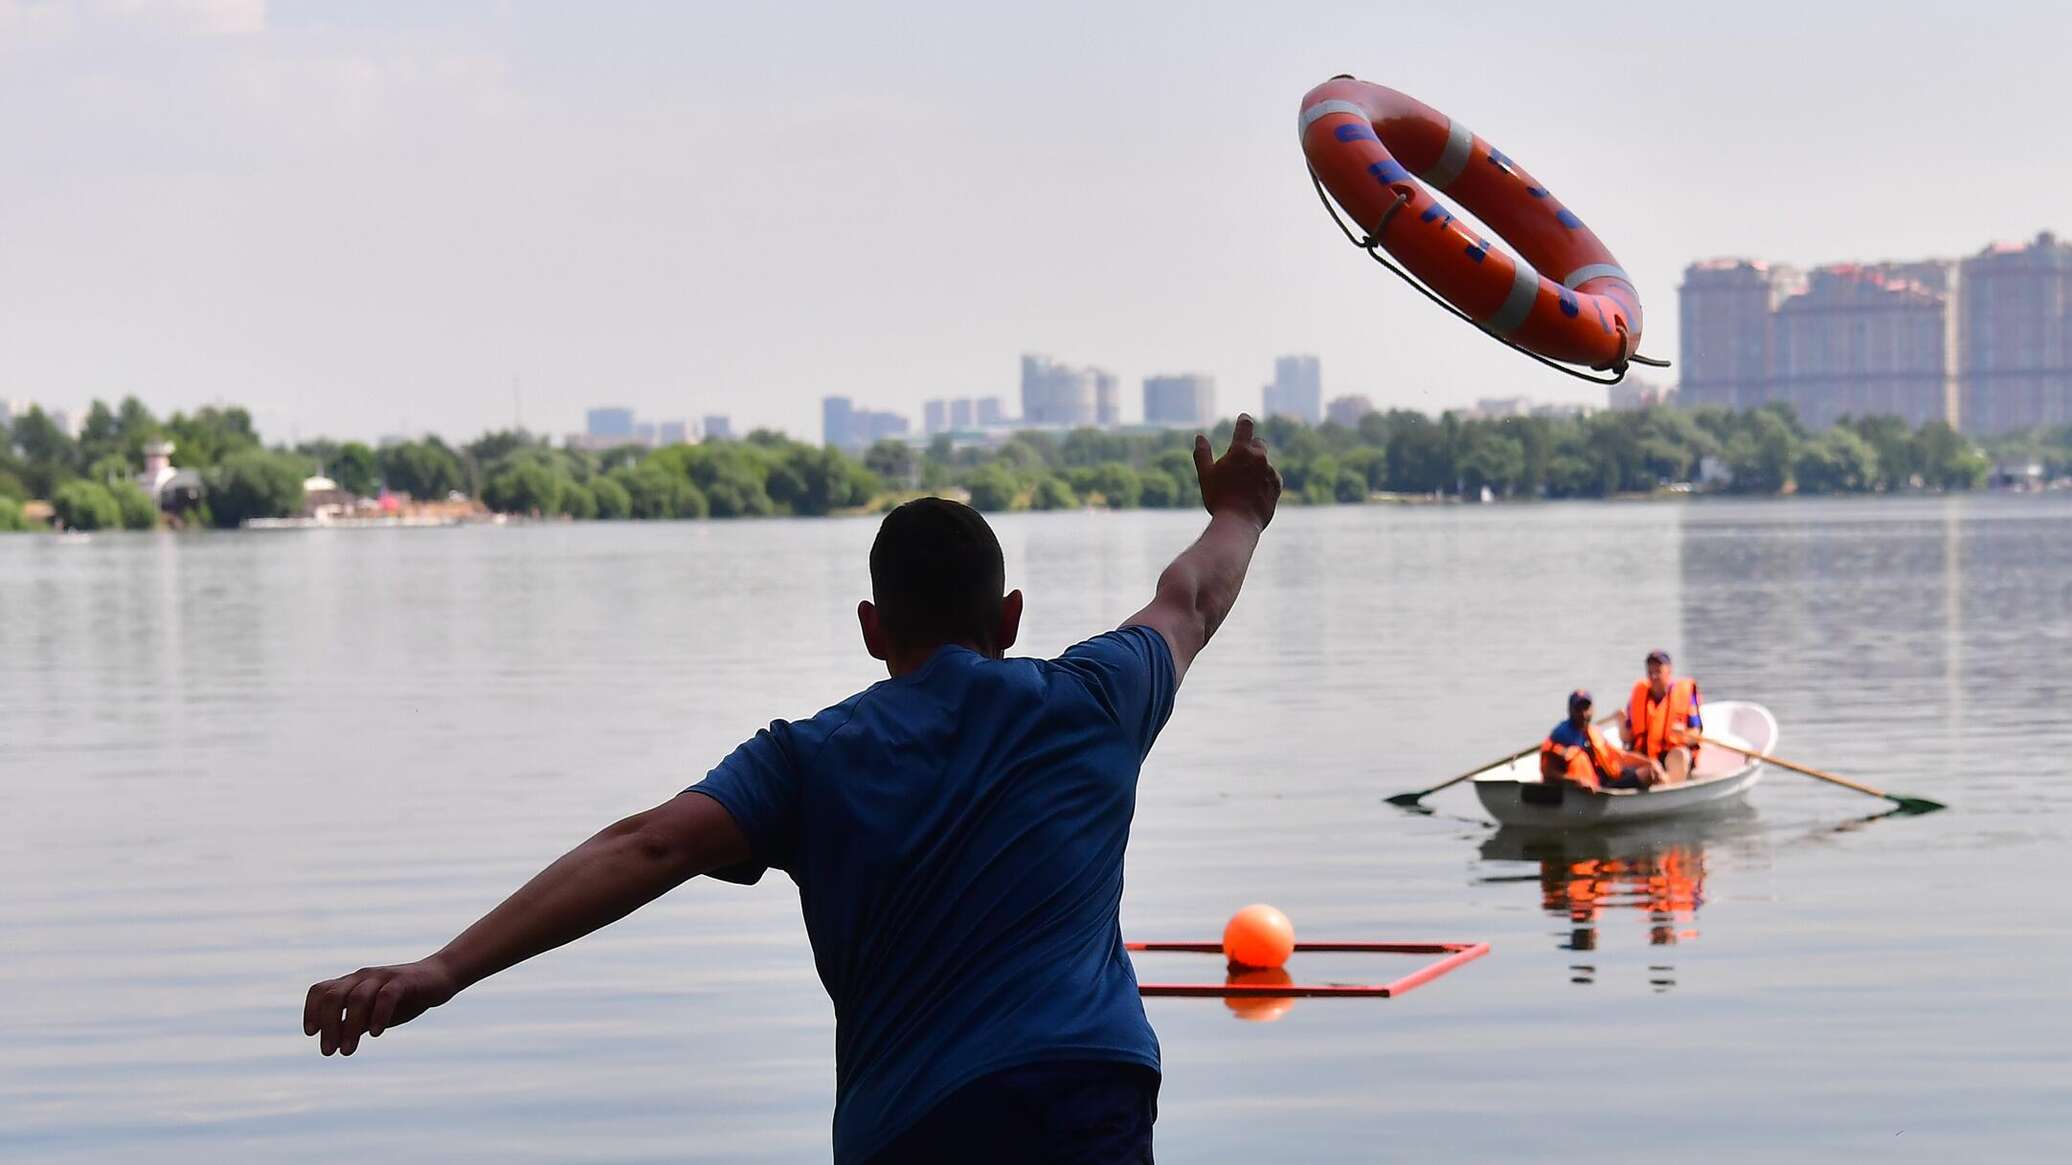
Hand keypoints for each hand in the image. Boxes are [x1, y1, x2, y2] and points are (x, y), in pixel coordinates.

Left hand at [304, 956, 458, 1055]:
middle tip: (328, 1052)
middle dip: (328, 1025)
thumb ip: (353, 1023)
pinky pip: (386, 997)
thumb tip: (331, 1040)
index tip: (311, 1034)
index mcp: (352, 982)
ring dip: (349, 1027)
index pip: (321, 990)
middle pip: (333, 996)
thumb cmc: (402, 998)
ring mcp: (383, 977)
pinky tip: (375, 1035)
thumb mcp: (373, 1013)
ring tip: (347, 1052)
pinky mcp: (403, 981)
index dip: (311, 1010)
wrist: (439, 978)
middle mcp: (363, 977)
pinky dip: (377, 1016)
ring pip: (357, 998)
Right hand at [1193, 414, 1280, 529]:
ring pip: (1264, 462)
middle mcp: (1259, 457)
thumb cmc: (1218, 498)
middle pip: (1258, 443)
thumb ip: (1202, 453)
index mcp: (1241, 450)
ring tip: (1244, 484)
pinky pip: (1271, 476)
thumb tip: (1200, 436)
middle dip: (1250, 448)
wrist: (1238, 523)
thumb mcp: (1205, 475)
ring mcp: (1271, 471)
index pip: (1245, 426)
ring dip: (1257, 467)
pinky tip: (1254, 492)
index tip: (1243, 418)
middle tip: (1240, 460)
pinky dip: (1264, 480)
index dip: (1244, 420)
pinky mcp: (1277, 485)